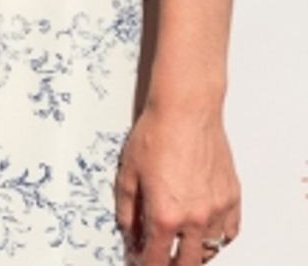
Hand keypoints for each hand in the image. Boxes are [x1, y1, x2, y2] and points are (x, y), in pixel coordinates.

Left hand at [115, 103, 239, 263]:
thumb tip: (130, 232)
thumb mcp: (128, 172)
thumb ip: (128, 209)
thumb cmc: (157, 133)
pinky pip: (229, 233)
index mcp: (164, 215)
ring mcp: (217, 210)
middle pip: (185, 264)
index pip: (155, 259)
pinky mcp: (232, 198)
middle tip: (161, 258)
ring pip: (209, 251)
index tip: (140, 259)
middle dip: (170, 265)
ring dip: (194, 254)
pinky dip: (218, 239)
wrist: (186, 109)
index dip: (145, 263)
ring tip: (182, 246)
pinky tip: (206, 232)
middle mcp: (194, 219)